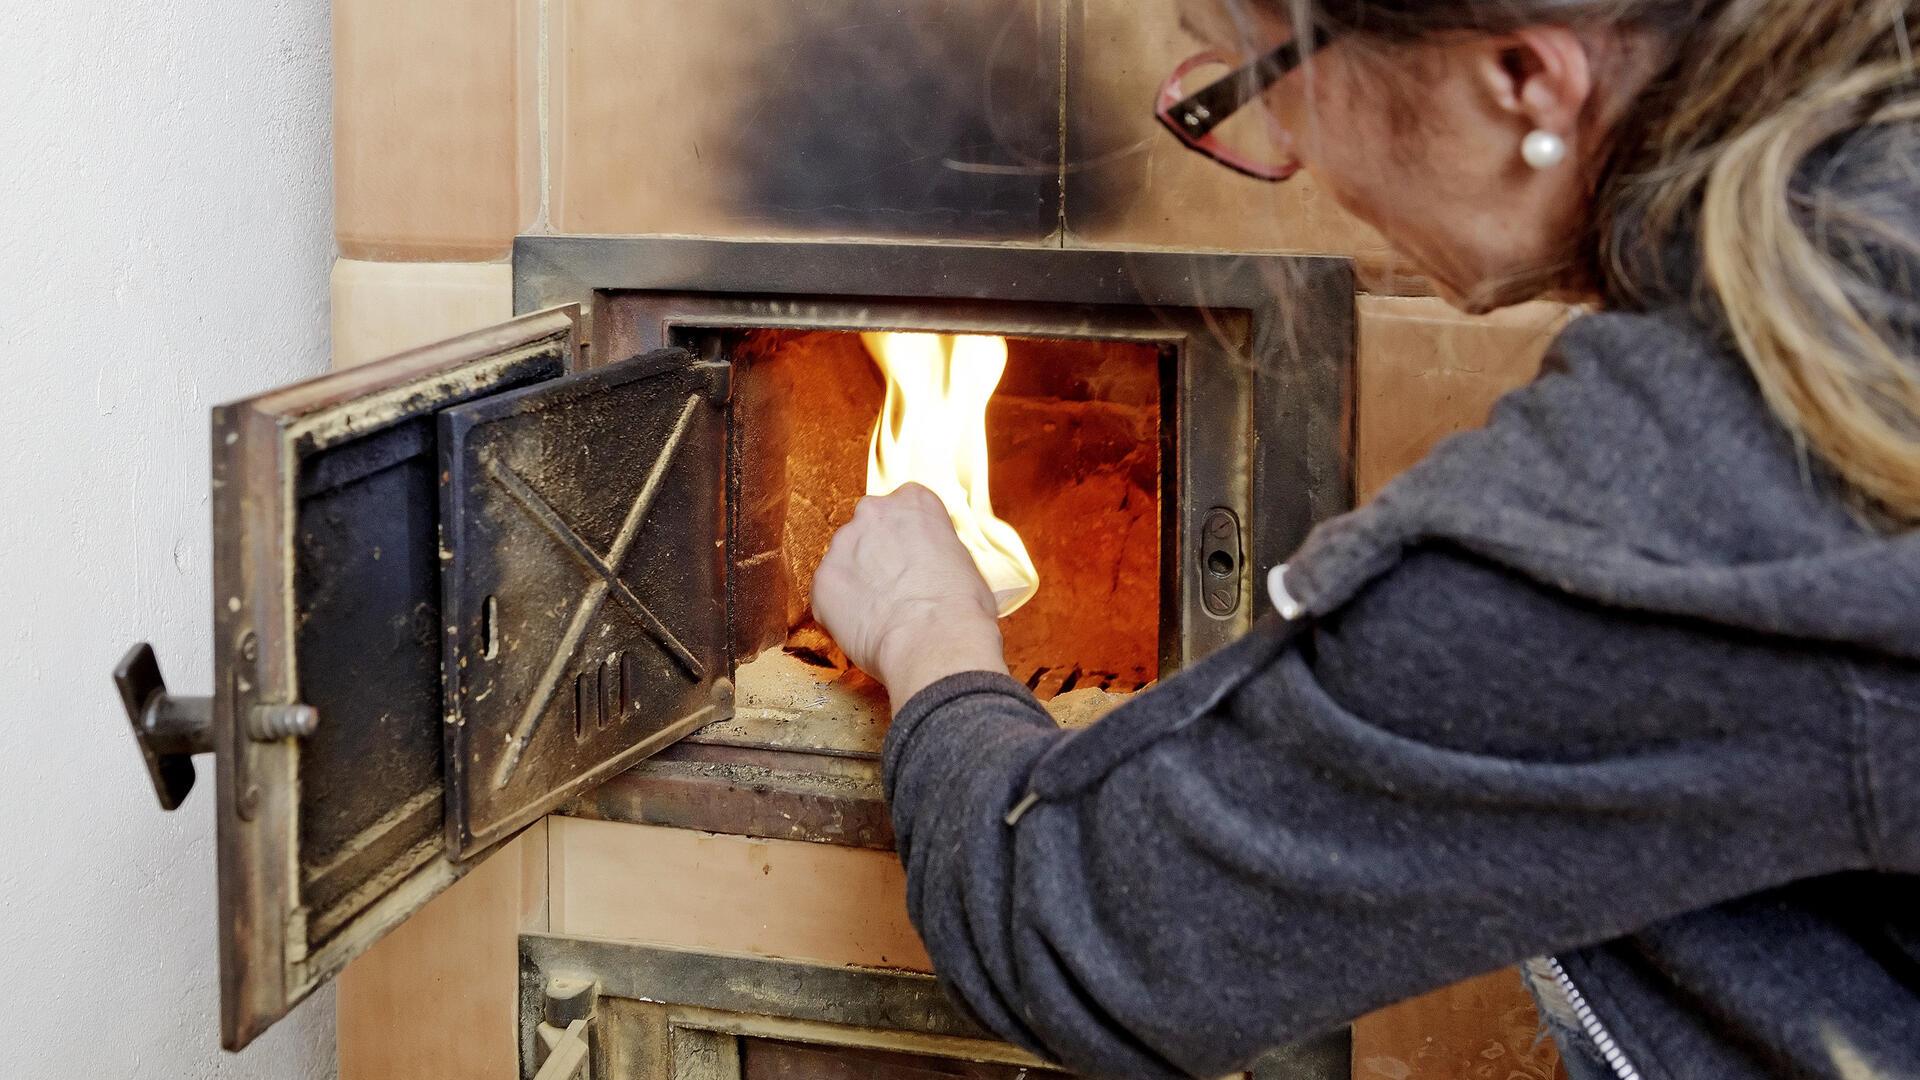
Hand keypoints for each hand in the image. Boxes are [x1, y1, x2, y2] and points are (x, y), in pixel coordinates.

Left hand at [811, 483, 1008, 708]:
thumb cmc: (960, 607)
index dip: (909, 537)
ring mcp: (842, 545)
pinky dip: (841, 609)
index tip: (916, 559)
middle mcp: (873, 512)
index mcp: (914, 501)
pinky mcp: (822, 580)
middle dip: (878, 554)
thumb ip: (938, 552)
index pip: (905, 506)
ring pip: (845, 560)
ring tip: (881, 612)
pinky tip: (865, 626)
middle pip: (869, 528)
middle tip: (896, 587)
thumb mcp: (965, 563)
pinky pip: (828, 593)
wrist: (933, 642)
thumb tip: (935, 569)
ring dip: (858, 581)